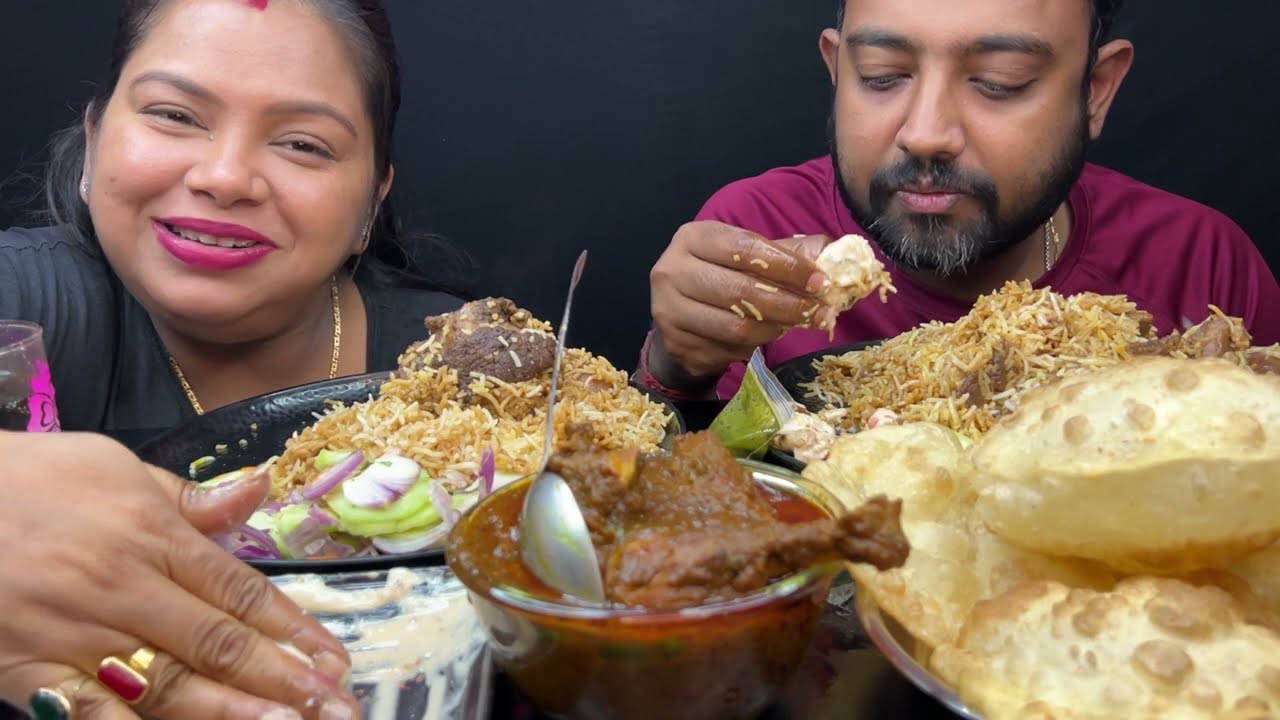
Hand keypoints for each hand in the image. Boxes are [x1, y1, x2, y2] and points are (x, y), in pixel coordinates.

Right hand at [0, 431, 358, 719]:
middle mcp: (122, 587)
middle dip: (283, 678)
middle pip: (217, 642)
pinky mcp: (27, 672)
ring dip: (230, 710)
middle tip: (333, 705)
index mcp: (151, 534)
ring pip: (166, 683)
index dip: (293, 627)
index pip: (240, 589)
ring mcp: (73, 634)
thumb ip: (190, 498)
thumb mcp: (115, 468)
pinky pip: (89, 714)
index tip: (333, 658)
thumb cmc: (31, 479)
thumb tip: (260, 489)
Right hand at [649, 220, 830, 382]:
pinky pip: (726, 349)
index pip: (745, 249)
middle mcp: (672, 270)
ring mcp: (669, 310)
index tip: (819, 280)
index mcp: (693, 238)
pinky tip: (766, 336)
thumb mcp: (745, 255)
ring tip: (795, 325)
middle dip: (787, 303)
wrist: (677, 314)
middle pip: (740, 290)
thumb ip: (783, 251)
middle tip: (818, 311)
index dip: (787, 265)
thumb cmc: (718, 276)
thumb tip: (826, 252)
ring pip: (735, 325)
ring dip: (775, 328)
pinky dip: (754, 346)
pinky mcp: (676, 343)